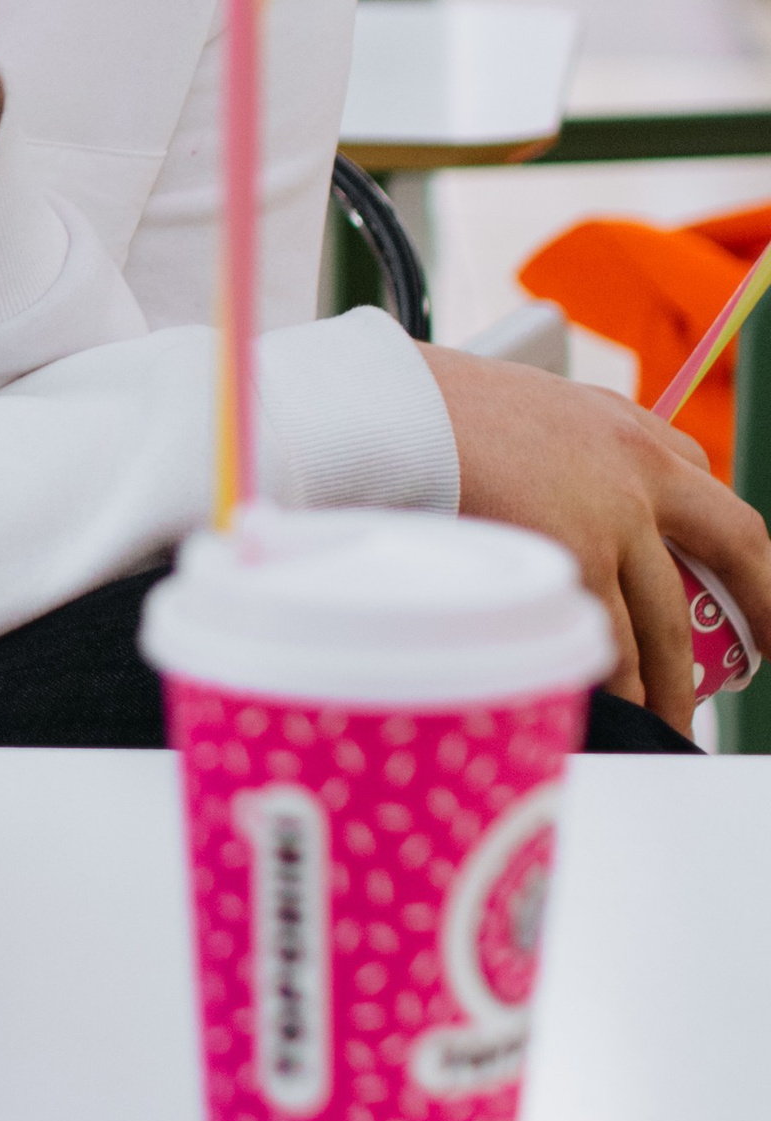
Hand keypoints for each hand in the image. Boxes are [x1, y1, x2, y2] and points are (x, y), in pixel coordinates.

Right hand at [422, 343, 770, 735]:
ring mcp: (612, 515)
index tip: (737, 574)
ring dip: (672, 680)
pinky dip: (615, 682)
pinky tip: (613, 706)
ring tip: (669, 717)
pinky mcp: (574, 558)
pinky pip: (610, 642)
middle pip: (737, 546)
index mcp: (622, 422)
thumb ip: (556, 446)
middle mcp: (637, 466)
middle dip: (765, 606)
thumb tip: (541, 486)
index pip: (705, 479)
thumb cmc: (427, 404)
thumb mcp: (519, 404)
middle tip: (760, 654)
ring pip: (668, 619)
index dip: (731, 537)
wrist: (388, 404)